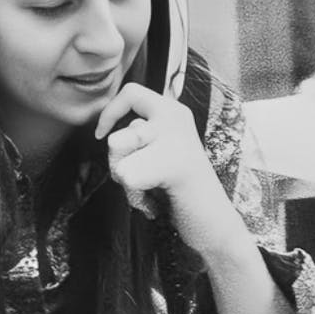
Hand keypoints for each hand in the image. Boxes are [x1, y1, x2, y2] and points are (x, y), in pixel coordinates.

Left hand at [95, 83, 241, 253]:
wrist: (212, 221)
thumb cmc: (177, 187)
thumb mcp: (156, 150)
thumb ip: (136, 134)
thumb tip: (106, 131)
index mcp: (173, 110)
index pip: (131, 92)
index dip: (110, 113)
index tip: (103, 135)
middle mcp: (176, 119)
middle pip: (117, 136)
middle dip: (116, 163)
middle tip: (138, 175)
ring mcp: (177, 140)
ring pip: (118, 152)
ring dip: (125, 176)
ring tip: (149, 186)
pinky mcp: (174, 167)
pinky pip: (128, 175)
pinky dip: (134, 193)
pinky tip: (154, 198)